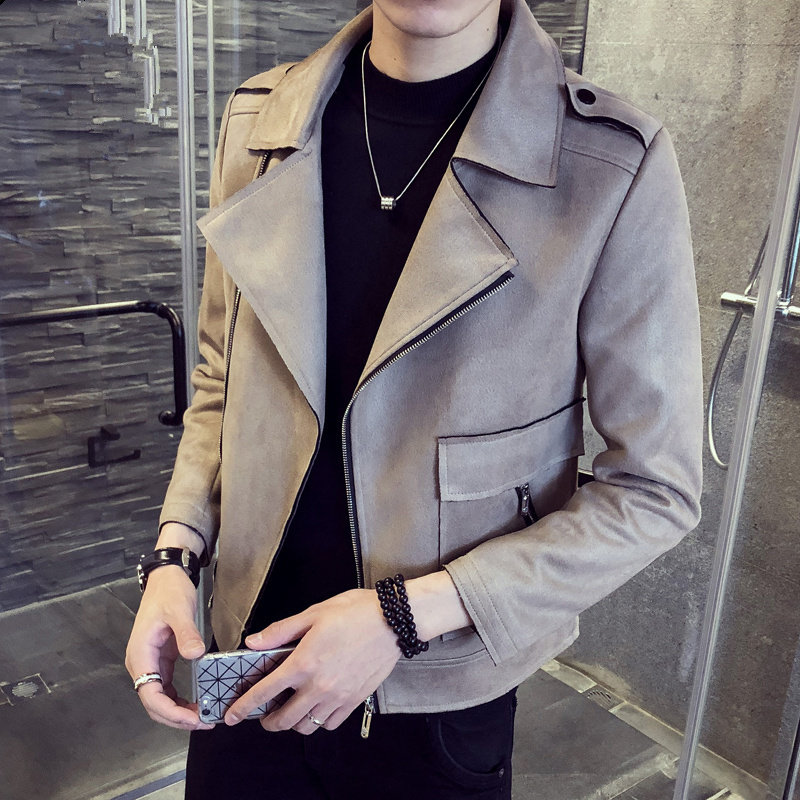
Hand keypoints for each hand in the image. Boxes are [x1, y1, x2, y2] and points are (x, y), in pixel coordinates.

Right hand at [125, 566, 214, 730]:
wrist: (166, 579)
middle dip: (176, 717)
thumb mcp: (180, 610)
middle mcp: (141, 664)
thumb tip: (196, 655)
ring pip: (159, 699)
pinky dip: (179, 700)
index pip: (150, 695)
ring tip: (204, 716)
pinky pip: (167, 688)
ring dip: (178, 712)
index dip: (171, 712)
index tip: (194, 718)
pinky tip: (196, 704)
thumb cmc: (170, 592)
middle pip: (153, 704)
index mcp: (140, 655)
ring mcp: (150, 664)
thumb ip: (186, 633)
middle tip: (205, 721)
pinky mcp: (161, 661)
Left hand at [224, 589, 399, 734]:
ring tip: (290, 711)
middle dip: (267, 722)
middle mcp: (319, 685)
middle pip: (284, 719)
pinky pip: (329, 724)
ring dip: (292, 723)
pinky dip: (318, 722)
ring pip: (306, 726)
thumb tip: (252, 643)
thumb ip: (280, 631)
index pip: (265, 692)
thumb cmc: (354, 612)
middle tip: (263, 715)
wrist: (392, 620)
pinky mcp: (355, 700)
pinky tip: (316, 708)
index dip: (244, 707)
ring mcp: (338, 696)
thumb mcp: (313, 613)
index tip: (231, 716)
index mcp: (303, 662)